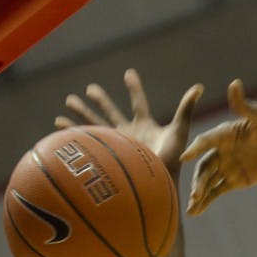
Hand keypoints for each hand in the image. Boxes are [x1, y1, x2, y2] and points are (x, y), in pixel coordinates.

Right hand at [56, 69, 203, 176]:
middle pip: (112, 111)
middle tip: (90, 88)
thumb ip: (186, 109)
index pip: (139, 102)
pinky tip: (59, 126)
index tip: (128, 73)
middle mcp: (130, 133)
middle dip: (101, 100)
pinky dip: (73, 133)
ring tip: (68, 101)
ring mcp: (117, 144)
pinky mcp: (107, 153)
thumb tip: (198, 87)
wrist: (158, 184)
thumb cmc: (173, 159)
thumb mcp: (179, 131)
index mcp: (146, 125)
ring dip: (81, 112)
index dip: (134, 88)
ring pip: (96, 123)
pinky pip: (87, 140)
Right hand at [180, 79, 256, 215]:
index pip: (205, 142)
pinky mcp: (235, 180)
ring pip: (208, 181)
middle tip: (193, 194)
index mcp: (224, 134)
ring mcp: (226, 166)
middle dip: (198, 181)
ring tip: (190, 209)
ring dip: (198, 194)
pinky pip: (217, 191)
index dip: (195, 149)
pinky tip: (196, 211)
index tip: (184, 158)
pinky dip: (207, 200)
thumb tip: (234, 84)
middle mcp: (221, 150)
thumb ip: (244, 105)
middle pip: (204, 167)